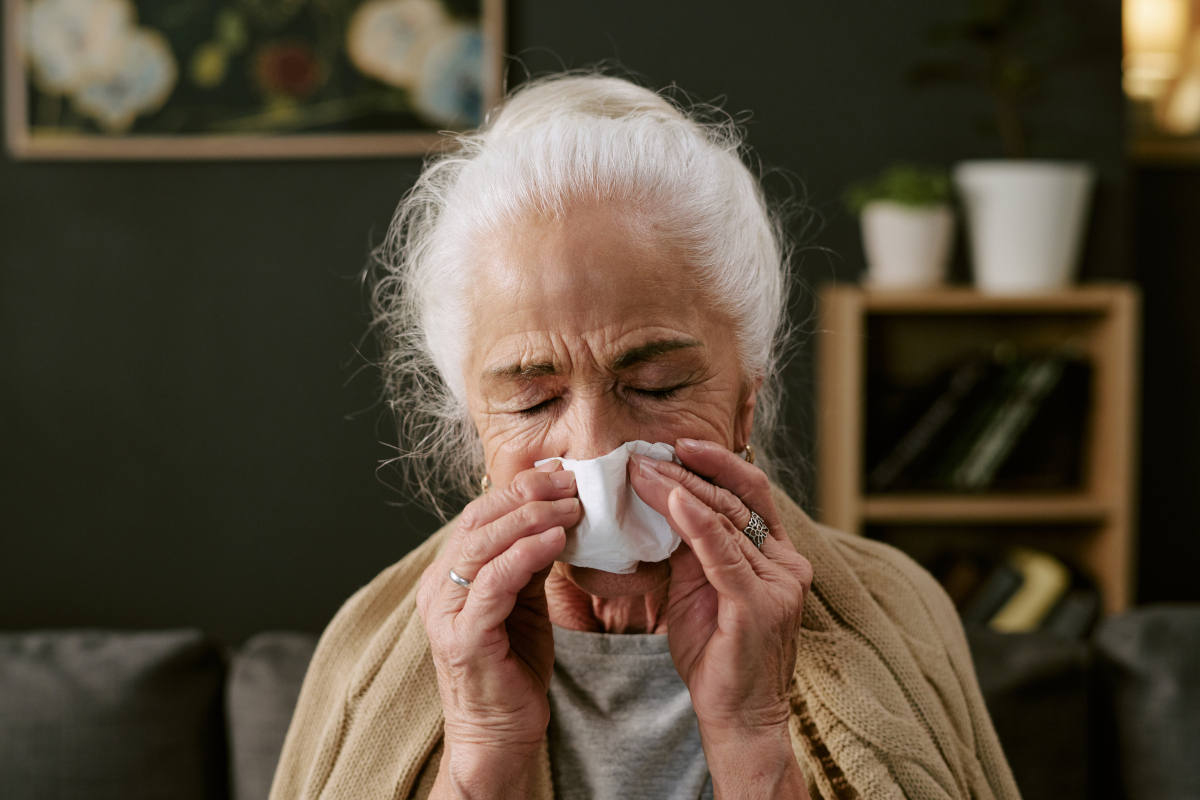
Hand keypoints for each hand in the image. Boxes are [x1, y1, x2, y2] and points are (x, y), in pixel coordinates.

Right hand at [416, 461, 580, 796]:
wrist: (499, 732)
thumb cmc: (512, 666)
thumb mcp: (525, 600)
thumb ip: (531, 560)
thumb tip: (555, 516)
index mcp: (449, 574)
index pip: (480, 513)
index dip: (519, 488)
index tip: (561, 475)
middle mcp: (439, 587)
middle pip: (478, 520)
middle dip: (527, 495)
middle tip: (571, 483)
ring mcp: (447, 613)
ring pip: (482, 545)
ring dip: (531, 518)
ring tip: (571, 506)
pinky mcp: (464, 639)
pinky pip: (492, 585)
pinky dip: (524, 555)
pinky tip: (556, 540)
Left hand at [629, 438, 812, 797]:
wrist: (739, 718)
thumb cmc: (719, 655)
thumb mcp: (701, 590)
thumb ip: (692, 548)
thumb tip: (662, 505)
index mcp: (778, 557)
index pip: (750, 494)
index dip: (718, 464)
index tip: (678, 443)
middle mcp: (787, 565)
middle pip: (736, 501)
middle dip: (688, 472)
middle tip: (644, 453)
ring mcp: (779, 585)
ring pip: (726, 521)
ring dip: (679, 491)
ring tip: (641, 471)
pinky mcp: (759, 606)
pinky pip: (725, 555)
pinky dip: (697, 523)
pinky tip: (673, 501)